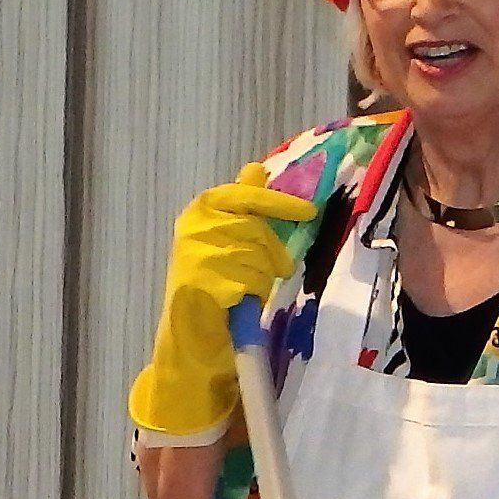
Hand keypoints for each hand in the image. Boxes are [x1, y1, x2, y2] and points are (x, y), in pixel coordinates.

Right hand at [129, 163, 318, 436]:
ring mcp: (196, 256)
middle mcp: (194, 228)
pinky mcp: (203, 285)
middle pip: (258, 230)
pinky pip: (251, 282)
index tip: (309, 211)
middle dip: (270, 252)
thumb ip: (243, 204)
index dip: (279, 203)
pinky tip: (237, 298)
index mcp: (200, 211)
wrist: (189, 330)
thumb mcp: (228, 235)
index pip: (246, 197)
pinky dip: (251, 292)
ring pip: (258, 258)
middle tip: (269, 269)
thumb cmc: (215, 279)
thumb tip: (255, 168)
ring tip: (244, 285)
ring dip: (260, 275)